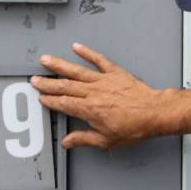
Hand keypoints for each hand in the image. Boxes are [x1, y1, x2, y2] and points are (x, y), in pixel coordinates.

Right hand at [32, 43, 167, 149]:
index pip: (64, 103)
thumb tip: (68, 141)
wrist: (155, 113)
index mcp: (90, 110)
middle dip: (48, 83)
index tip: (41, 98)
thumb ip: (84, 139)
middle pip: (65, 86)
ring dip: (59, 65)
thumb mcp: (107, 140)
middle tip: (35, 80)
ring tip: (46, 60)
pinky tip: (76, 47)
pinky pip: (98, 60)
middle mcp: (94, 92)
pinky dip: (87, 52)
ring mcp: (104, 80)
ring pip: (76, 71)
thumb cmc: (135, 127)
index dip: (50, 101)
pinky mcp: (115, 73)